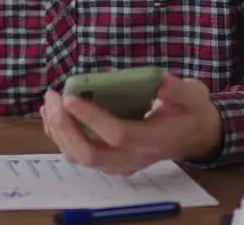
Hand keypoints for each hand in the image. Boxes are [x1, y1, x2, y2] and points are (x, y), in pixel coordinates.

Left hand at [41, 73, 222, 175]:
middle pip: (90, 154)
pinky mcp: (110, 160)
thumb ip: (177, 89)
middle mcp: (133, 157)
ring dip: (58, 131)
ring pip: (80, 157)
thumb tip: (160, 81)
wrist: (194, 135)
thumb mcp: (193, 94)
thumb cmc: (191, 111)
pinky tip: (52, 113)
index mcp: (154, 140)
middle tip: (54, 97)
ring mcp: (120, 163)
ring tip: (49, 102)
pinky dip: (60, 135)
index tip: (70, 96)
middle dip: (65, 127)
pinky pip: (78, 154)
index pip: (118, 135)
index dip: (91, 117)